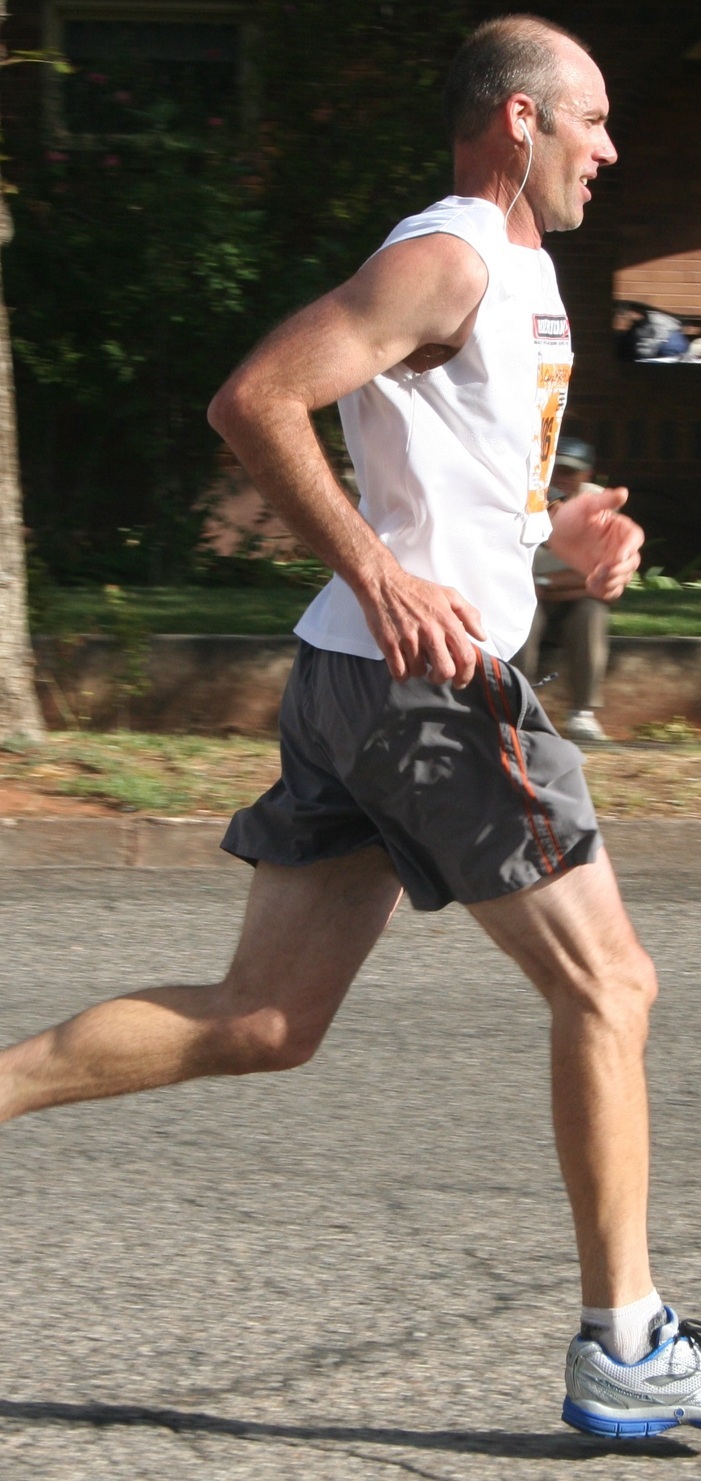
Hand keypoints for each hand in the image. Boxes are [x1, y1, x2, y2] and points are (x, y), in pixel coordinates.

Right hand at [358, 566, 485, 686]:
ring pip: (419, 673)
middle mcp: (430, 631)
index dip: (466, 675)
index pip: (465, 657)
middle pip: (445, 671)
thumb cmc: (416, 591)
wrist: (383, 584)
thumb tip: (482, 636)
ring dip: (418, 671)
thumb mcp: (448, 595)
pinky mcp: (389, 644)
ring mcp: (409, 639)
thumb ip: (469, 614)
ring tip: (414, 657)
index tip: (460, 681)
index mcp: (447, 621)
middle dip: (441, 678)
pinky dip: (402, 673)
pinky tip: (402, 662)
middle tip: (435, 673)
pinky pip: (400, 672)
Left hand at [547, 486, 642, 601]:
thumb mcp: (587, 505)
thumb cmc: (572, 514)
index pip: (636, 540)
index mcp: (622, 529)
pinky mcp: (602, 575)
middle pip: (632, 563)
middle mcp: (621, 546)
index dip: (629, 550)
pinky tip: (591, 586)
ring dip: (611, 582)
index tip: (615, 556)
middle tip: (599, 571)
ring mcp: (612, 562)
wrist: (555, 531)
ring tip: (593, 580)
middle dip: (618, 570)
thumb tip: (624, 492)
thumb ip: (605, 501)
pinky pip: (612, 589)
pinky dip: (605, 592)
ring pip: (624, 578)